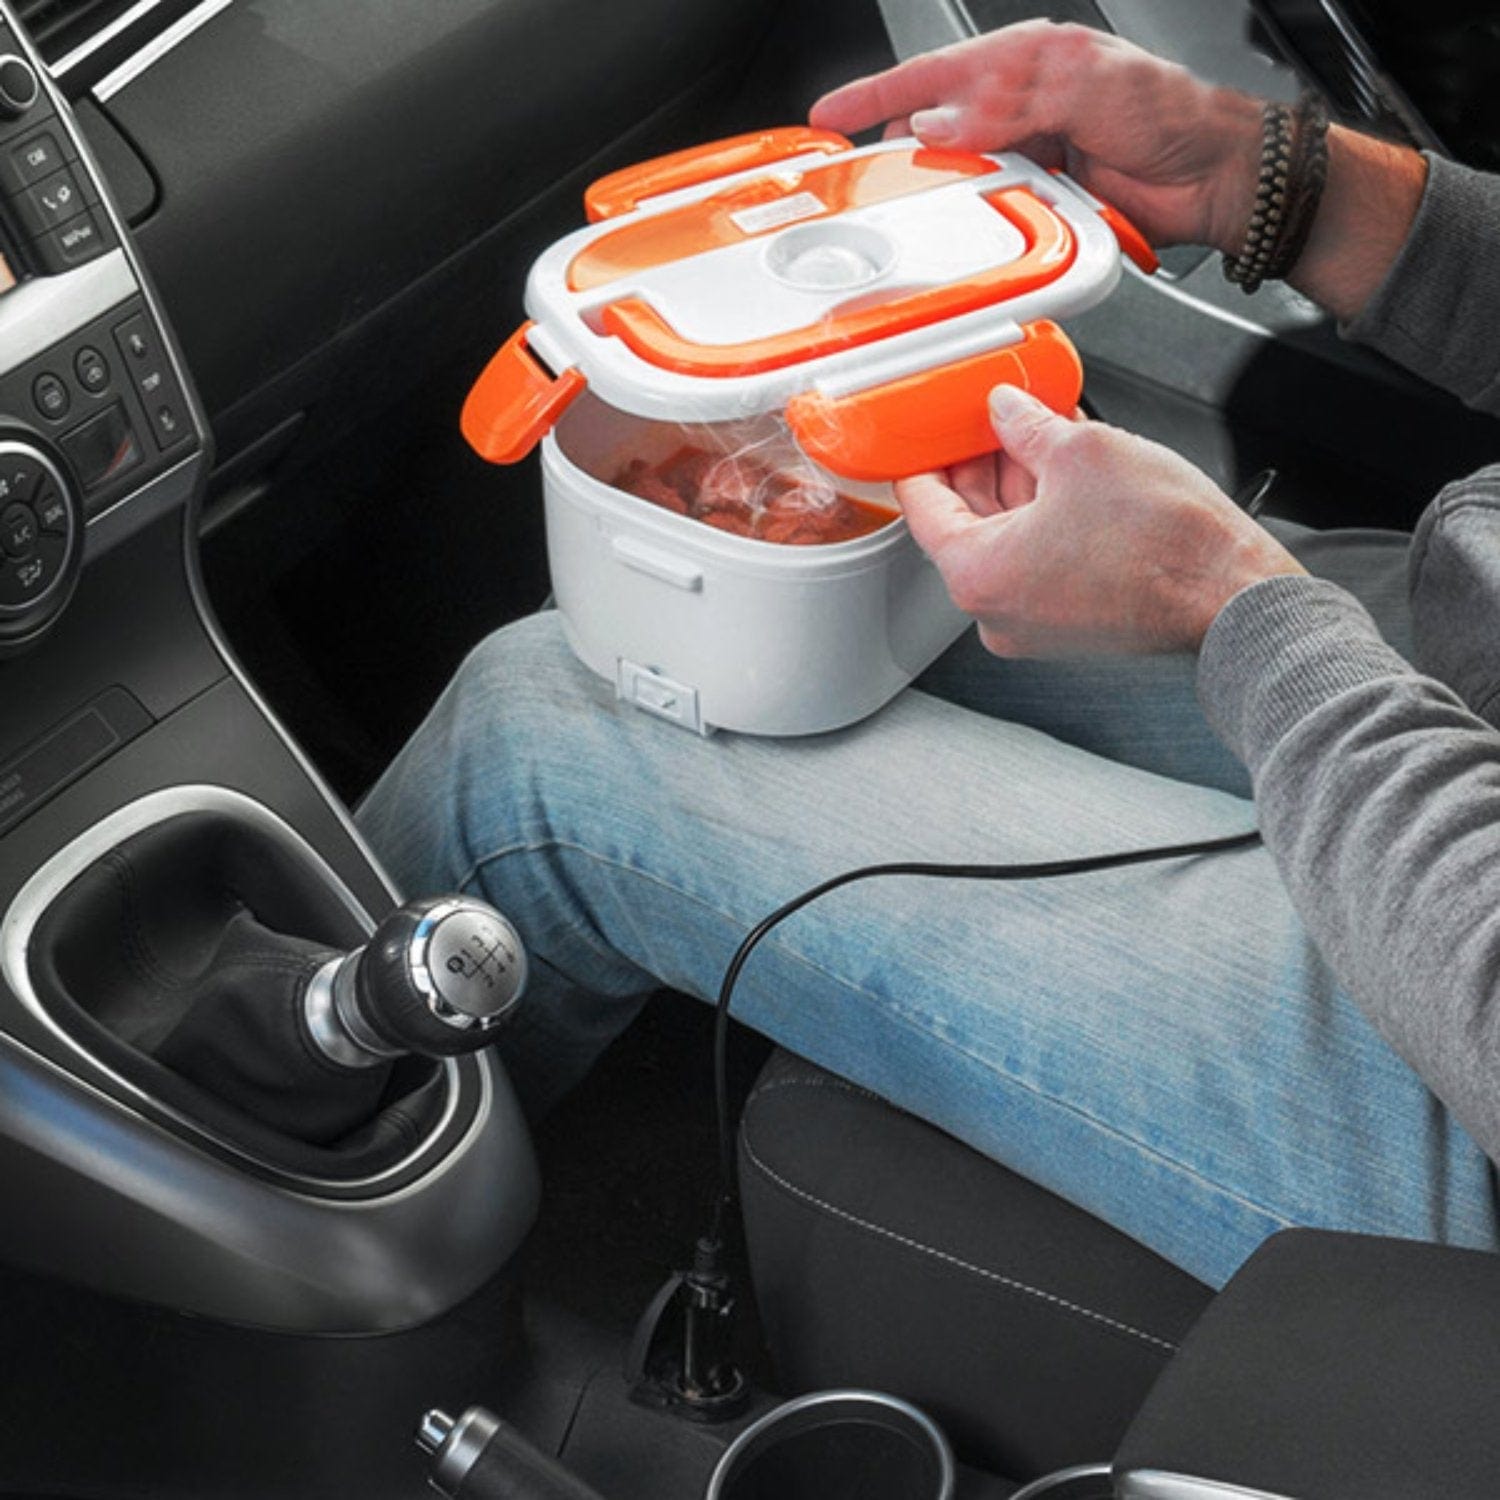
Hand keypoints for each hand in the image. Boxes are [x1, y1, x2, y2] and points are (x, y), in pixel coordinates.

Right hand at [810, 21, 1262, 253]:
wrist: (1215, 179)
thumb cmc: (1171, 116)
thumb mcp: (1087, 87)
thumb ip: (1011, 102)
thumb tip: (944, 125)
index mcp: (1029, 61)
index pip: (936, 74)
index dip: (878, 93)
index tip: (832, 114)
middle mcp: (1023, 105)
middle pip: (937, 127)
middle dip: (903, 149)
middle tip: (875, 173)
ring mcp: (1029, 154)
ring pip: (959, 174)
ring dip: (943, 190)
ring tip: (923, 202)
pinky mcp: (1040, 199)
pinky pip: (991, 212)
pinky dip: (978, 219)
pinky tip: (972, 224)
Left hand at [896, 388, 1304, 655]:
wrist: (1232, 595)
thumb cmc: (1167, 545)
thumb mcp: (1082, 451)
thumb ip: (1027, 425)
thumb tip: (1009, 411)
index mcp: (978, 575)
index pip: (922, 508)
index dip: (923, 458)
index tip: (924, 437)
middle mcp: (996, 612)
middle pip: (964, 525)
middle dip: (978, 466)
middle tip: (988, 423)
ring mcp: (1032, 625)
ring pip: (1005, 542)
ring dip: (1015, 487)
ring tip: (1036, 437)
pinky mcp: (1068, 625)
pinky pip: (1037, 562)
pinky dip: (1042, 517)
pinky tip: (1064, 474)